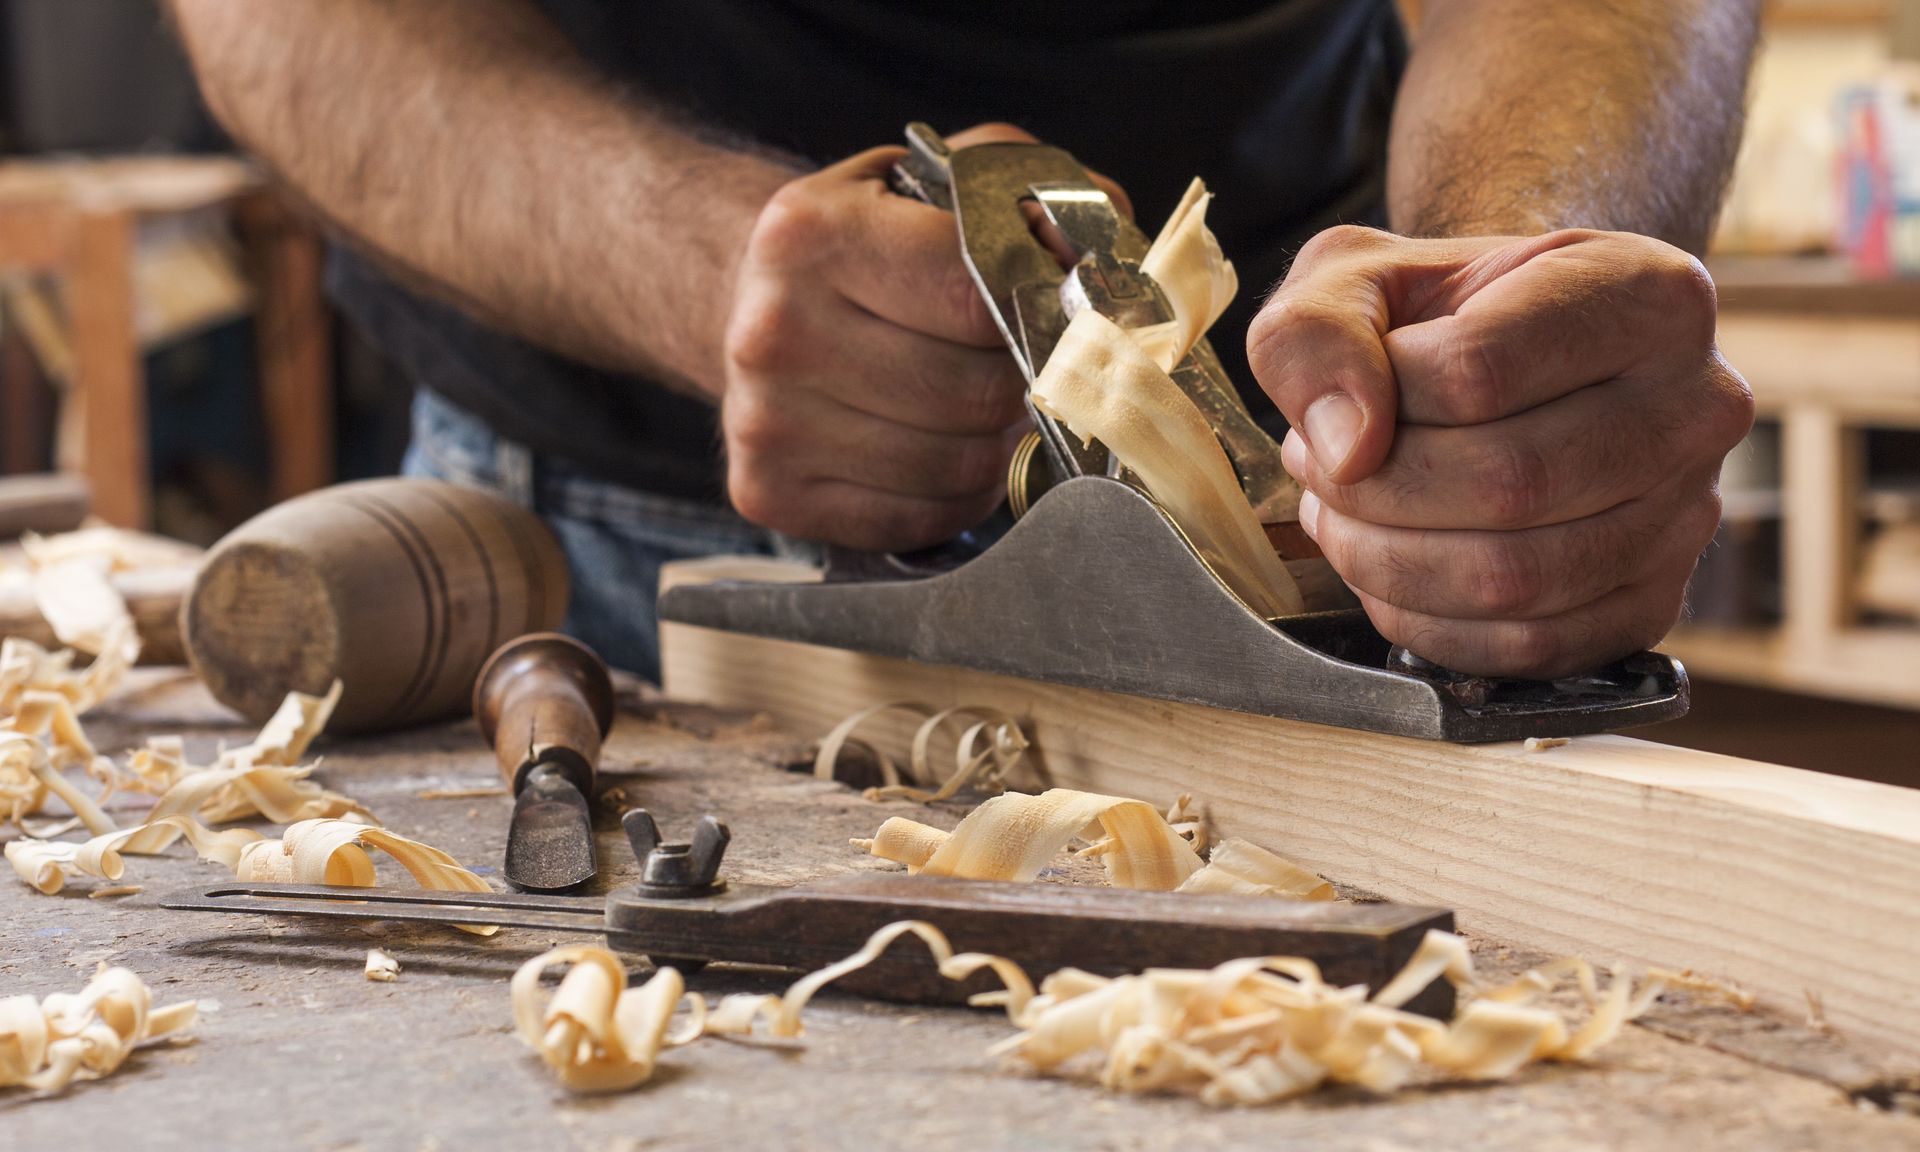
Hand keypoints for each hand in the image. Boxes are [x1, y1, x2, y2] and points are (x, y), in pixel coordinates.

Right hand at [721, 124, 1112, 550]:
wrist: (747, 297)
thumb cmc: (870, 241)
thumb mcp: (937, 181)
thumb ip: (1033, 199)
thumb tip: (1105, 267)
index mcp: (809, 233)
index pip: (979, 297)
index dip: (1042, 314)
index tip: (1064, 315)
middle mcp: (772, 330)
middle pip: (975, 393)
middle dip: (1024, 386)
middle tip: (1027, 367)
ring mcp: (765, 422)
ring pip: (958, 466)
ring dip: (999, 445)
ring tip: (988, 408)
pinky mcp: (772, 493)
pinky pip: (922, 517)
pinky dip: (958, 494)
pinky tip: (944, 449)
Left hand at [1248, 227, 1753, 677]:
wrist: (1502, 363)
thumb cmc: (1434, 318)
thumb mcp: (1352, 278)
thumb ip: (1317, 333)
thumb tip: (1346, 448)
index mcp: (1646, 293)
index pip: (1478, 372)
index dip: (1378, 398)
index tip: (1345, 393)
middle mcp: (1697, 404)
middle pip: (1507, 483)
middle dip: (1375, 491)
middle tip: (1321, 469)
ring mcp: (1688, 514)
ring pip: (1515, 576)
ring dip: (1388, 561)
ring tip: (1345, 514)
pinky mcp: (1653, 603)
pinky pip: (1531, 647)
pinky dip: (1429, 623)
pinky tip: (1389, 571)